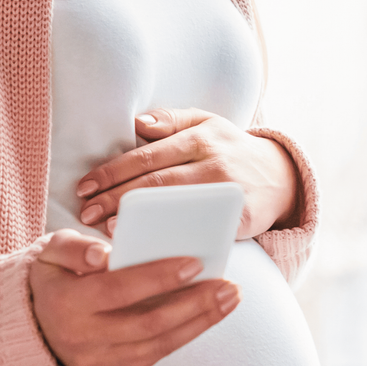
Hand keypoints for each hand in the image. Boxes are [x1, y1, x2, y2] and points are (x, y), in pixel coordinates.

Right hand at [28, 226, 237, 365]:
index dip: (159, 277)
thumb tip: (103, 255)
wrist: (32, 328)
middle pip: (149, 322)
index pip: (119, 289)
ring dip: (199, 322)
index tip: (195, 262)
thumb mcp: (50, 253)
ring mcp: (96, 363)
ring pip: (158, 344)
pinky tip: (205, 317)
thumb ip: (74, 247)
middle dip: (194, 304)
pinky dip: (183, 336)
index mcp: (66, 303)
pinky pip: (154, 357)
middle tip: (229, 285)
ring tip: (228, 299)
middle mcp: (81, 339)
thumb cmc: (53, 279)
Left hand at [73, 109, 301, 237]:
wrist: (282, 177)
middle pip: (156, 182)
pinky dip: (171, 238)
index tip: (84, 187)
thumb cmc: (230, 150)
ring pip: (175, 207)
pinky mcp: (239, 219)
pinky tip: (148, 246)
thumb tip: (137, 124)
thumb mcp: (206, 123)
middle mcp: (213, 163)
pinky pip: (200, 230)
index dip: (113, 172)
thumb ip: (171, 120)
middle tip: (86, 212)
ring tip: (108, 230)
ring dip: (139, 219)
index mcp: (199, 137)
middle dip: (116, 198)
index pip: (147, 156)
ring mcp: (227, 192)